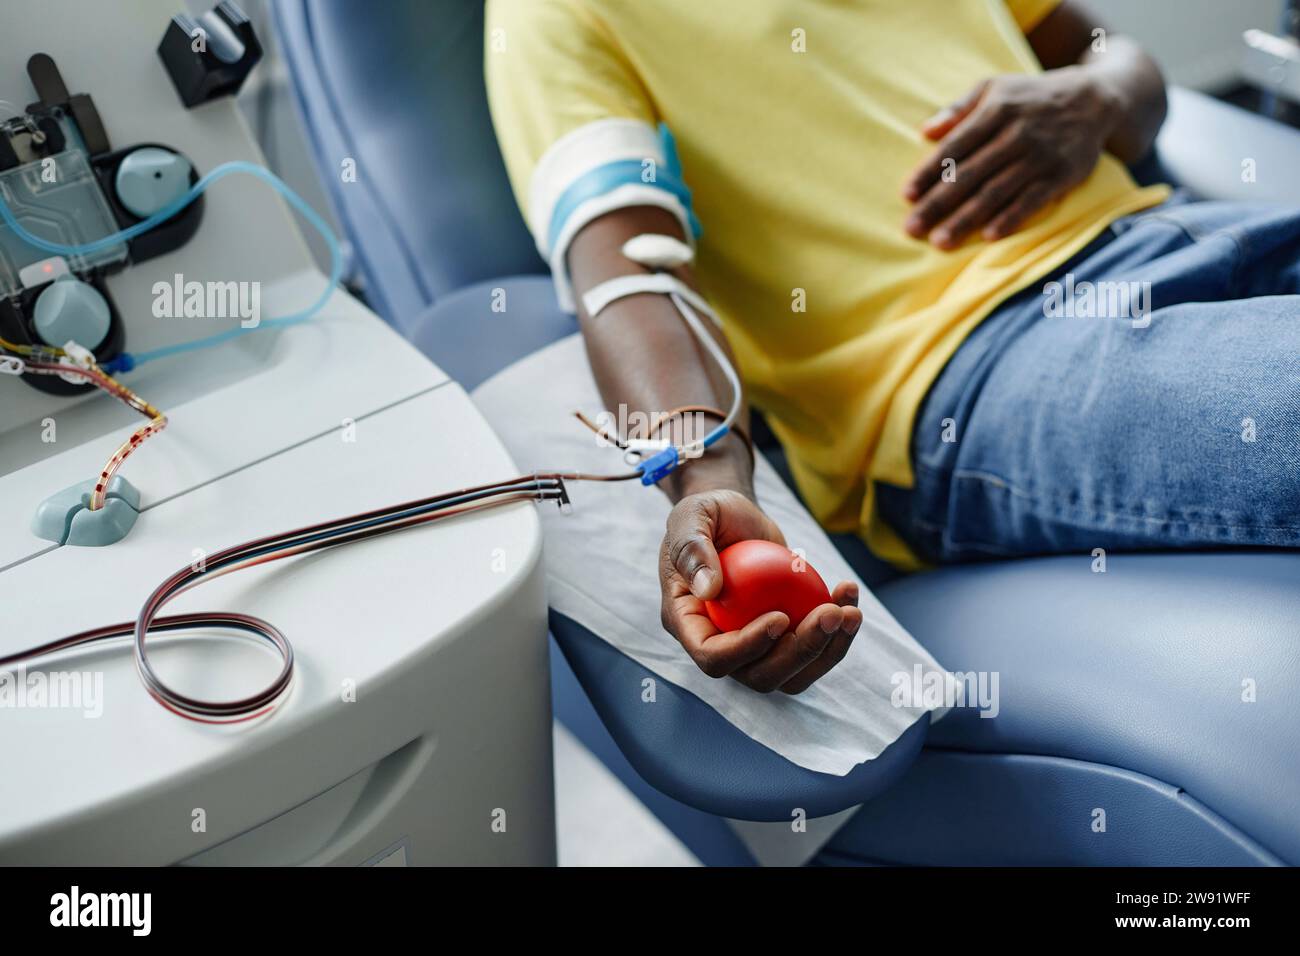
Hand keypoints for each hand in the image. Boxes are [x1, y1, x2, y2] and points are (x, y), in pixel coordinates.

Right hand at [659, 489, 862, 693]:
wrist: (734, 518)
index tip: (781, 616)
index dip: (748, 647)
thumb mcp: (691, 516)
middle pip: (759, 675)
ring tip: (850, 611)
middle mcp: (720, 644)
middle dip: (800, 653)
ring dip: (827, 649)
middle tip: (831, 615)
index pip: (714, 656)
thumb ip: (692, 548)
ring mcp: (754, 646)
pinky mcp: (784, 637)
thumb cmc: (708, 514)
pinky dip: (838, 631)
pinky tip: (849, 594)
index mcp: (688, 625)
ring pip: (792, 673)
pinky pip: (812, 649)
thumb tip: (709, 588)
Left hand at [902, 68, 1119, 248]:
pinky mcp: (1062, 174)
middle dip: (938, 204)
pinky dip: (1011, 217)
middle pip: (970, 174)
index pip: (955, 146)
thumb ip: (959, 108)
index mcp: (996, 110)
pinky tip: (988, 236)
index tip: (907, 196)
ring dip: (966, 218)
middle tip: (912, 229)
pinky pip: (1032, 200)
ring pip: (996, 191)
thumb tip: (925, 130)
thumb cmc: (1031, 96)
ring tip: (940, 241)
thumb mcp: (995, 87)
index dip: (929, 172)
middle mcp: (1017, 134)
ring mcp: (1041, 155)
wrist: (1095, 99)